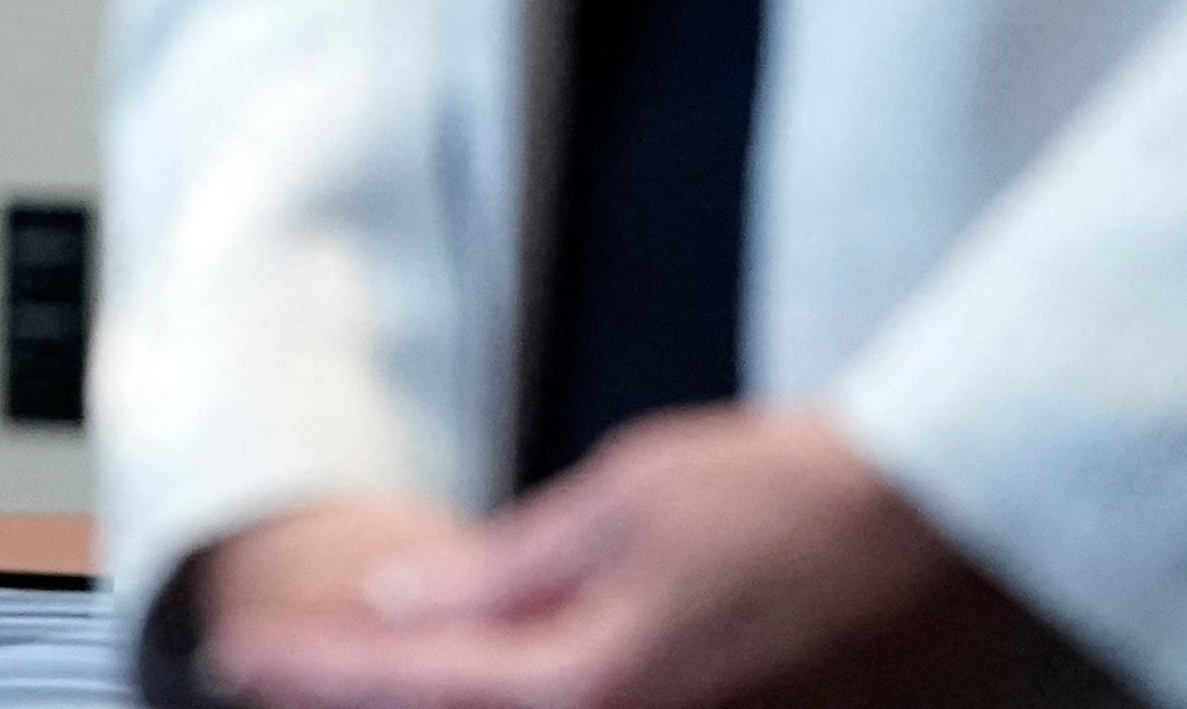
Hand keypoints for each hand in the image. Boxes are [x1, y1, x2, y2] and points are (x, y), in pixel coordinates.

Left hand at [203, 411, 1059, 708]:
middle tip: (286, 674)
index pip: (419, 686)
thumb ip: (511, 570)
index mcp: (598, 685)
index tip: (237, 660)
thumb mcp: (630, 500)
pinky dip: (540, 697)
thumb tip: (404, 602)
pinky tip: (507, 668)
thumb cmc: (795, 497)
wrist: (948, 537)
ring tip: (385, 668)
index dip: (315, 674)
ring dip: (461, 695)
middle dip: (376, 701)